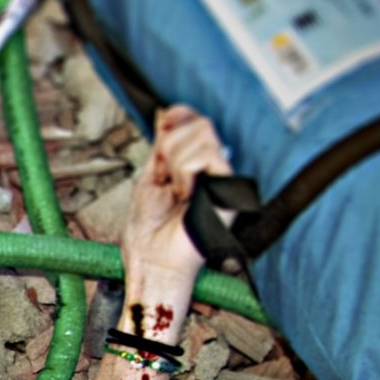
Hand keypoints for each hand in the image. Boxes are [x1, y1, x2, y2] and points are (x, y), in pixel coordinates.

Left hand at [122, 105, 227, 286]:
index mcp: (193, 169)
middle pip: (202, 123)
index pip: (198, 123)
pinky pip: (208, 154)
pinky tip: (186, 194)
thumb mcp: (149, 180)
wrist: (154, 265)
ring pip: (204, 133)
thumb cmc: (149, 237)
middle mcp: (212, 172)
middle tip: (165, 174)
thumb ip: (161, 148)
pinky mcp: (230, 189)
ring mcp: (223, 180)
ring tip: (176, 190)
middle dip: (172, 141)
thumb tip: (166, 114)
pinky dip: (186, 170)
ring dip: (177, 161)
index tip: (165, 119)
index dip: (182, 114)